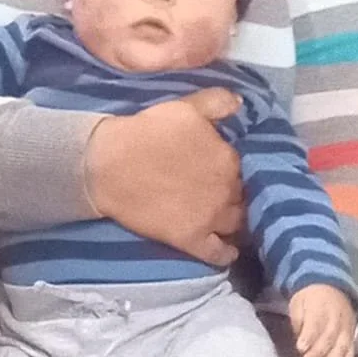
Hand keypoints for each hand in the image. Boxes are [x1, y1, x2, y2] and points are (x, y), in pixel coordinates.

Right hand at [85, 88, 244, 267]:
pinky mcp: (191, 239)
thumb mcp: (185, 108)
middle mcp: (226, 190)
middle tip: (231, 194)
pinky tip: (229, 250)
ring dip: (239, 222)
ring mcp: (210, 218)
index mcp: (229, 159)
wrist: (108, 165)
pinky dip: (227, 254)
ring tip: (235, 221)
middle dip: (242, 195)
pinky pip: (218, 254)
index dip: (240, 169)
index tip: (233, 170)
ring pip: (238, 224)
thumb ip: (217, 102)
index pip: (249, 167)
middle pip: (245, 197)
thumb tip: (241, 103)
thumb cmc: (146, 133)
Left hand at [289, 284, 355, 356]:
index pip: (317, 322)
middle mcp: (338, 318)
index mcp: (322, 306)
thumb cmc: (310, 300)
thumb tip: (301, 342)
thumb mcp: (299, 303)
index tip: (300, 348)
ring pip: (343, 347)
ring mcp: (348, 328)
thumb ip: (299, 321)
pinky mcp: (353, 338)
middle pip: (331, 337)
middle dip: (320, 352)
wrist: (332, 288)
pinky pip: (351, 353)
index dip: (309, 336)